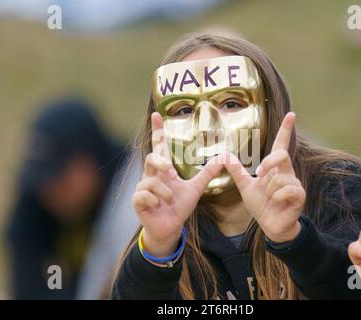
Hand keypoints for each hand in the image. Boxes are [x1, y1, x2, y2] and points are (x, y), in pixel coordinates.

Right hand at [132, 112, 222, 257]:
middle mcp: (151, 176)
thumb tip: (222, 158)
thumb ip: (207, 174)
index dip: (158, 131)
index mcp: (163, 171)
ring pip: (150, 182)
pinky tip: (158, 206)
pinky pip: (144, 195)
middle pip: (151, 158)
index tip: (157, 114)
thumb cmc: (179, 207)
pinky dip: (155, 201)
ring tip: (169, 201)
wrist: (170, 227)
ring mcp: (142, 188)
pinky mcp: (137, 201)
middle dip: (161, 162)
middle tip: (171, 172)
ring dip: (164, 193)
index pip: (160, 147)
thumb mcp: (195, 189)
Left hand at [222, 112, 304, 242]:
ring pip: (279, 178)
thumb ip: (237, 171)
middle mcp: (287, 172)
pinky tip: (277, 203)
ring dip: (269, 190)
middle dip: (268, 163)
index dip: (285, 129)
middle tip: (260, 174)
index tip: (290, 114)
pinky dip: (276, 197)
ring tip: (271, 199)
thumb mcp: (245, 186)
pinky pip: (286, 190)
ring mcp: (295, 184)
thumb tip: (224, 155)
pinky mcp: (299, 195)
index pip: (281, 145)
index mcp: (275, 168)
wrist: (270, 225)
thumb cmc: (261, 206)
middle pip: (281, 155)